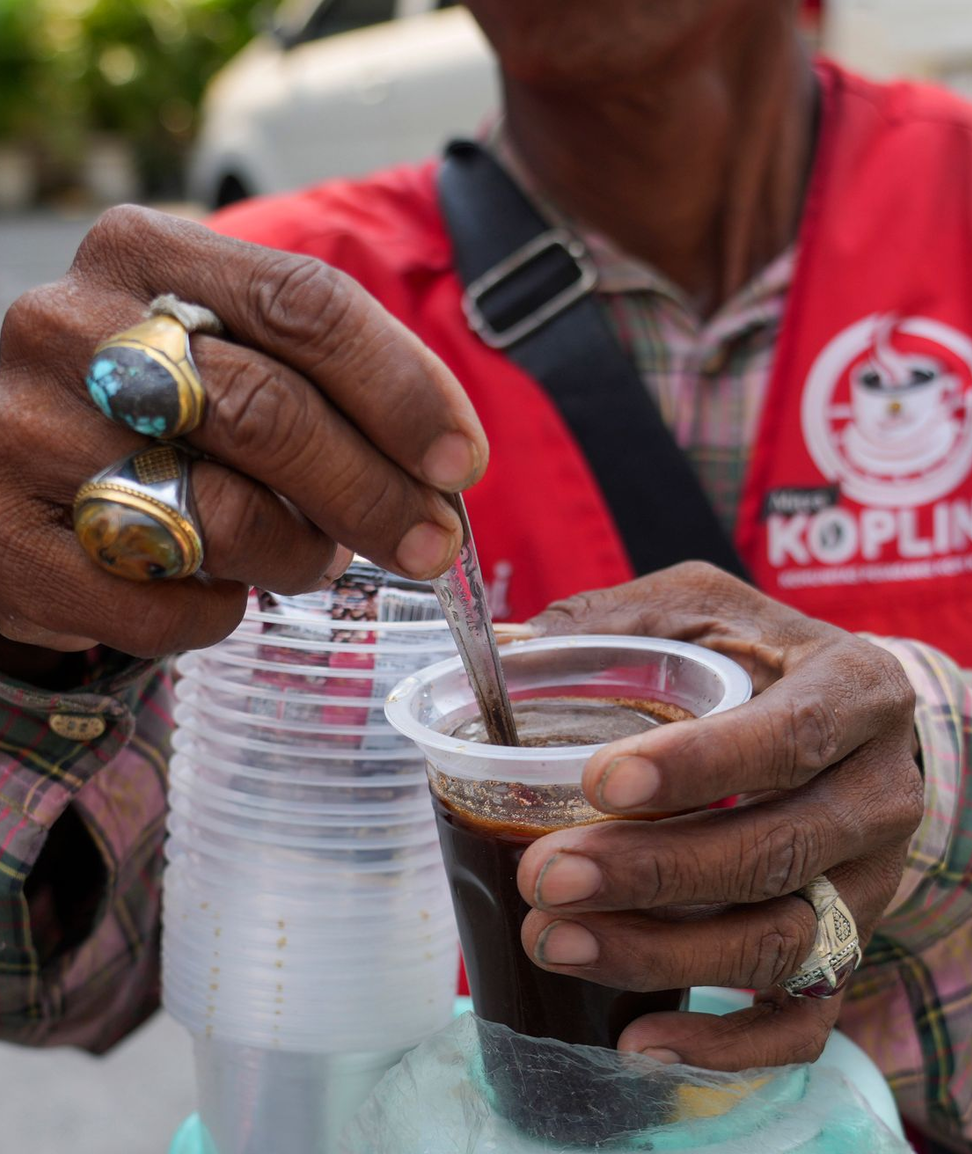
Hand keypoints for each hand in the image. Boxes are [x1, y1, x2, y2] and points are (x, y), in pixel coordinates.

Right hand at [0, 205, 486, 658]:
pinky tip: (220, 589)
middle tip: (433, 544)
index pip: (307, 304)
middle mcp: (73, 328)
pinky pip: (160, 604)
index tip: (459, 461)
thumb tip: (444, 464)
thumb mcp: (223, 348)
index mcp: (148, 255)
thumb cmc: (151, 409)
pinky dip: (219, 612)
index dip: (403, 389)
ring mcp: (24, 432)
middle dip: (378, 493)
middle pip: (273, 412)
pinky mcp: (0, 538)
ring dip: (301, 556)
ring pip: (224, 516)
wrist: (4, 468)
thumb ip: (322, 376)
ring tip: (312, 557)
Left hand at [515, 562, 922, 1070]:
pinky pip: (806, 1019)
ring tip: (554, 941)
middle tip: (544, 875)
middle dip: (654, 873)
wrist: (852, 729)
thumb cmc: (760, 659)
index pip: (791, 736)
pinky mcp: (852, 946)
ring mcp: (873, 881)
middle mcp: (881, 791)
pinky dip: (726, 1046)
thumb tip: (501, 654)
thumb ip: (614, 623)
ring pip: (784, 942)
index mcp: (855, 690)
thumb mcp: (701, 608)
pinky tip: (636, 1040)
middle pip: (780, 851)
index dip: (701, 766)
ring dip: (663, 955)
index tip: (599, 782)